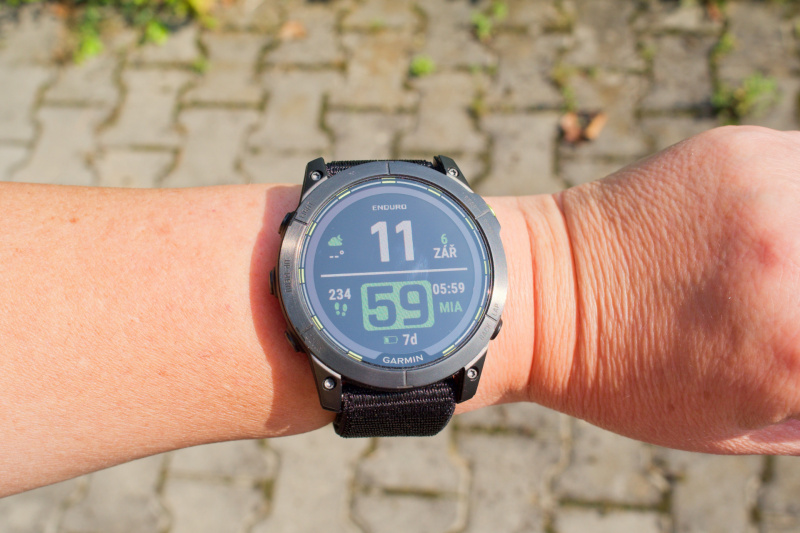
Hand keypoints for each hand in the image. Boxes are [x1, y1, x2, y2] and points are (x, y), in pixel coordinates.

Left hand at [527, 126, 799, 453]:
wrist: (542, 293)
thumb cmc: (623, 376)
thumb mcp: (731, 429)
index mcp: (799, 350)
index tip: (799, 344)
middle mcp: (796, 262)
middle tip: (785, 306)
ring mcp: (770, 194)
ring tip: (777, 266)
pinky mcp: (741, 151)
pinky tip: (773, 224)